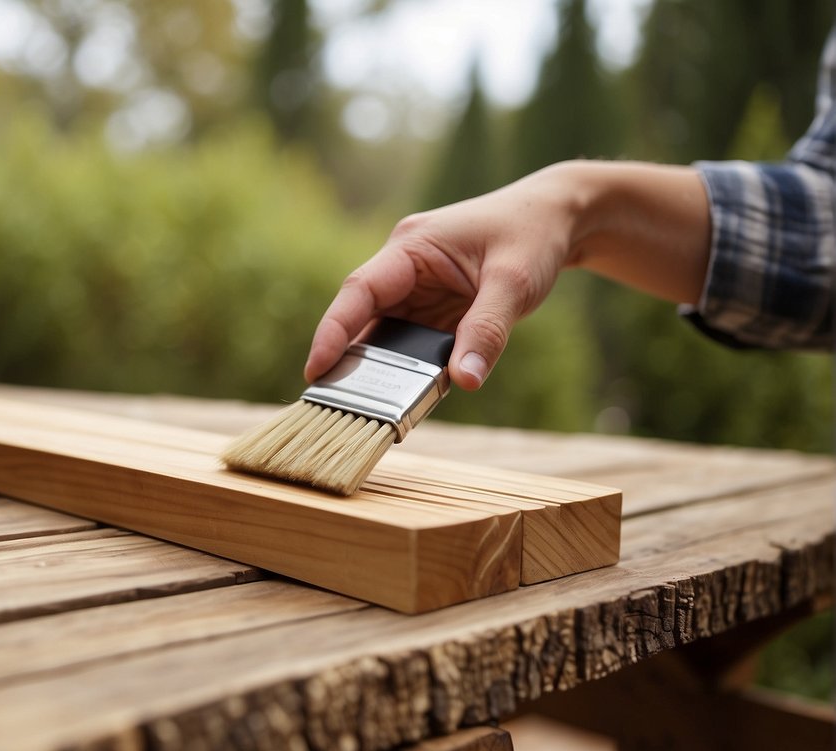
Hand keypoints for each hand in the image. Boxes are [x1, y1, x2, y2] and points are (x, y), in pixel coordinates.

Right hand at [305, 168, 576, 390]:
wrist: (558, 218)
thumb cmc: (532, 235)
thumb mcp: (515, 282)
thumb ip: (487, 331)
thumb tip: (462, 382)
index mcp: (412, 246)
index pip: (360, 289)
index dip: (333, 330)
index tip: (315, 368)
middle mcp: (405, 267)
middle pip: (364, 317)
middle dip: (348, 358)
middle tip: (333, 403)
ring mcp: (417, 289)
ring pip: (386, 334)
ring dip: (380, 368)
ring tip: (367, 409)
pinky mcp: (432, 308)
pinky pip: (411, 343)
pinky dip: (407, 368)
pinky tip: (405, 396)